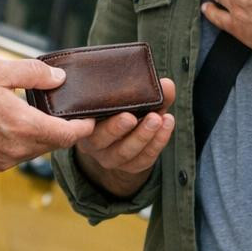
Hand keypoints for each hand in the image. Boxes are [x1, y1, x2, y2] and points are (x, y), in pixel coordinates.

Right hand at [0, 59, 94, 171]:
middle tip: (72, 113)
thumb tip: (60, 78)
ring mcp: (5, 161)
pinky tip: (15, 126)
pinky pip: (19, 155)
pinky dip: (25, 142)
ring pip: (38, 151)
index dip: (85, 127)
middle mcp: (18, 149)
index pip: (69, 135)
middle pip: (56, 144)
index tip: (92, 117)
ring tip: (43, 116)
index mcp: (23, 126)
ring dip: (44, 136)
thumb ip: (33, 73)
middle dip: (66, 130)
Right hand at [74, 78, 175, 198]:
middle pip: (101, 140)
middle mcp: (92, 143)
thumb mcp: (126, 96)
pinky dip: (157, 142)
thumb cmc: (120, 106)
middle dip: (119, 128)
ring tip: (158, 119)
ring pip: (124, 152)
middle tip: (134, 116)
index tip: (119, 112)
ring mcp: (110, 158)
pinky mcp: (129, 166)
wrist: (125, 128)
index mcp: (84, 123)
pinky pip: (143, 159)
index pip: (85, 124)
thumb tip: (167, 84)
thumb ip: (144, 89)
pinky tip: (167, 125)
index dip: (99, 120)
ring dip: (143, 135)